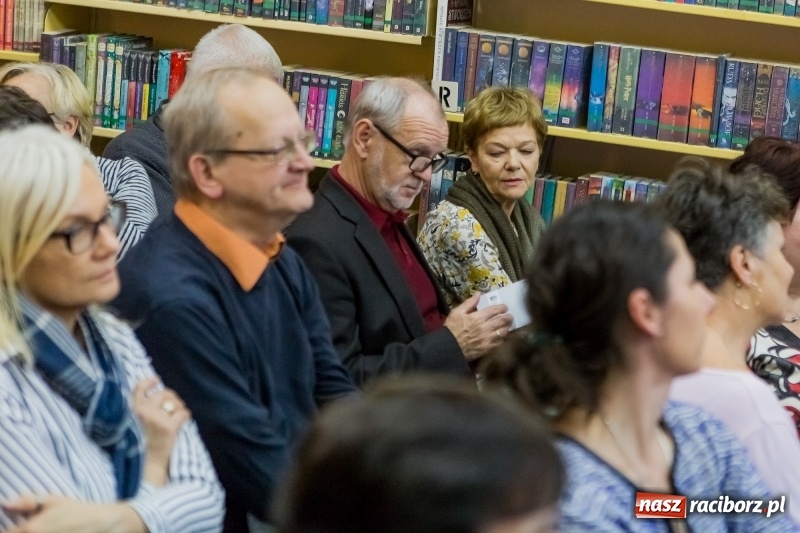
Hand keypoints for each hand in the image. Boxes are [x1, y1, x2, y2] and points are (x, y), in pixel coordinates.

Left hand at [3, 495, 144, 532]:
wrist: (101, 523)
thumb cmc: (76, 510)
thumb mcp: (53, 500)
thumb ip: (27, 502)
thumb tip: (5, 503)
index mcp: (32, 528)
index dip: (8, 530)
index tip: (12, 526)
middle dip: (18, 532)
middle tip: (30, 528)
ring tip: (42, 529)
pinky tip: (49, 532)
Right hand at [132, 377, 189, 484]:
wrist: (144, 467)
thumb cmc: (137, 447)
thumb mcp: (129, 424)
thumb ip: (138, 410)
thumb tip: (154, 394)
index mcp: (130, 410)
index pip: (139, 388)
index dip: (150, 382)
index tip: (157, 380)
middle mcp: (142, 411)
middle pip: (162, 393)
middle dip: (171, 398)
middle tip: (173, 407)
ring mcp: (156, 418)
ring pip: (174, 401)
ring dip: (179, 407)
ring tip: (177, 416)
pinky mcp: (168, 427)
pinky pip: (183, 413)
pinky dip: (185, 417)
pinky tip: (182, 424)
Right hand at [444, 293, 513, 360]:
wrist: (449, 347)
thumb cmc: (452, 328)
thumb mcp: (457, 312)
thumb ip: (469, 303)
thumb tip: (478, 294)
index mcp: (478, 317)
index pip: (495, 310)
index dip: (502, 308)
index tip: (505, 307)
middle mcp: (486, 327)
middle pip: (503, 321)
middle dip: (508, 317)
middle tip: (510, 316)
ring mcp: (488, 339)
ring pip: (503, 332)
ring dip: (507, 328)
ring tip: (508, 326)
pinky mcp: (487, 349)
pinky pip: (499, 343)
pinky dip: (502, 339)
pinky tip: (501, 337)